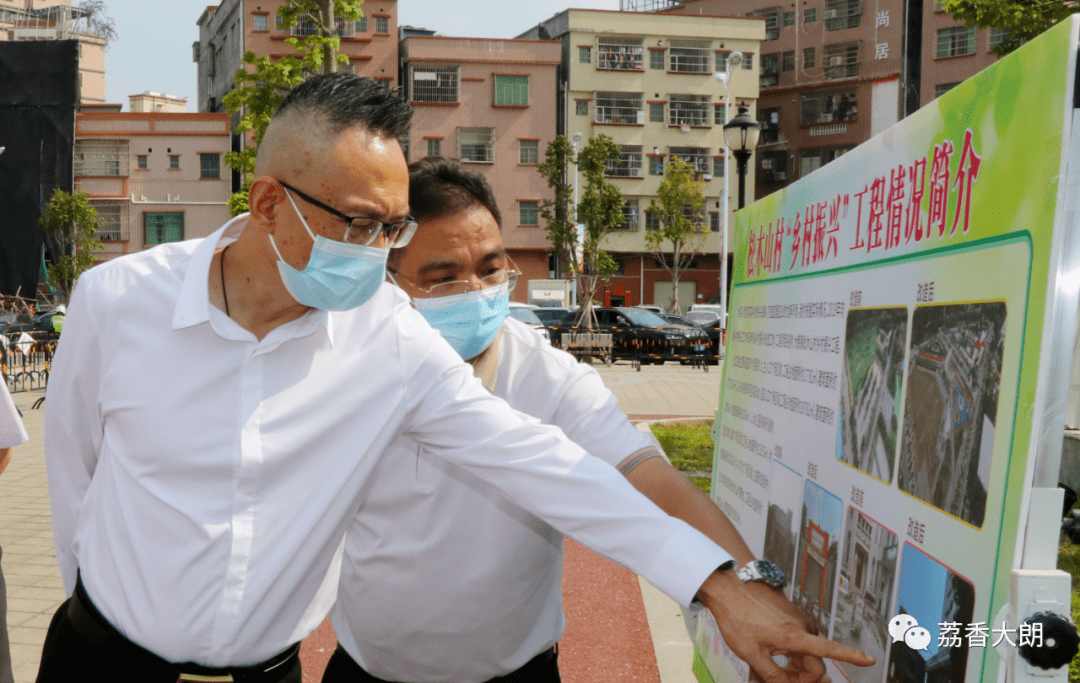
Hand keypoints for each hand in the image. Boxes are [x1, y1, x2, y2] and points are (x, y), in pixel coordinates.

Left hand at [697, 570, 874, 682]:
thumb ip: (772, 675)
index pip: (829, 650)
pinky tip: (777, 659)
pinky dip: (793, 655)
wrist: (728, 592)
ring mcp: (796, 623)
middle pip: (816, 662)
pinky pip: (800, 643)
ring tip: (776, 672)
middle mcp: (800, 628)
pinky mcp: (790, 620)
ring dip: (798, 667)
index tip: (870, 660)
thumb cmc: (738, 618)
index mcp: (794, 636)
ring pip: (807, 654)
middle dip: (805, 677)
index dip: (852, 656)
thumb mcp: (752, 654)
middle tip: (783, 681)